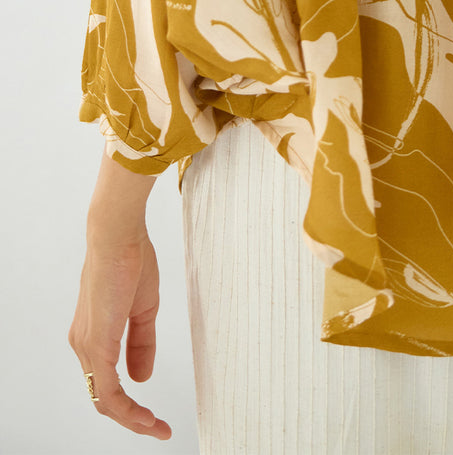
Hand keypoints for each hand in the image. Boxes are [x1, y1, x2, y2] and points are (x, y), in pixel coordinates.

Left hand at [69, 153, 170, 438]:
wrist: (119, 235)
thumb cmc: (131, 260)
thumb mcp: (143, 309)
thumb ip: (142, 344)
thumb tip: (141, 377)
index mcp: (93, 335)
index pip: (107, 382)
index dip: (130, 405)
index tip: (155, 416)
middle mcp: (84, 344)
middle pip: (104, 397)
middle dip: (132, 419)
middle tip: (158, 428)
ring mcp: (87, 346)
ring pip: (104, 399)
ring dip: (131, 419)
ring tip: (156, 427)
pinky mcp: (95, 344)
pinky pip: (108, 390)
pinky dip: (127, 409)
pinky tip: (144, 416)